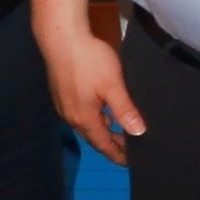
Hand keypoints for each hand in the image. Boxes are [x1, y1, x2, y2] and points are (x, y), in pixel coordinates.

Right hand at [44, 22, 140, 164]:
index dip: (117, 154)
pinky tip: (103, 110)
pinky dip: (94, 117)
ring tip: (120, 130)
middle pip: (93, 136)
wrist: (61, 38)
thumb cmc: (90, 61)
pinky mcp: (61, 91)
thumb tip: (138, 132)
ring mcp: (63, 103)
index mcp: (83, 117)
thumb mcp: (113, 86)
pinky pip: (80, 113)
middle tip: (129, 148)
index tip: (130, 162)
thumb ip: (125, 110)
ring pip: (86, 124)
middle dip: (111, 144)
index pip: (103, 144)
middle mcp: (70, 115)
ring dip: (102, 129)